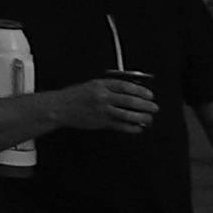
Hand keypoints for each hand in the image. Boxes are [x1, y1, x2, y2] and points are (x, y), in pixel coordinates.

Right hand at [45, 75, 162, 135]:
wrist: (59, 108)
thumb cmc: (73, 97)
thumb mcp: (90, 85)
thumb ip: (108, 88)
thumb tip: (128, 92)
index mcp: (100, 85)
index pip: (125, 86)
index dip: (140, 90)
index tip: (149, 94)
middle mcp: (102, 97)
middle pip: (129, 101)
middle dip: (145, 105)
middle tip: (154, 107)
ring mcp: (102, 111)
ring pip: (127, 115)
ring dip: (142, 117)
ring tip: (149, 118)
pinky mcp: (101, 123)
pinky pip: (121, 126)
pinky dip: (132, 128)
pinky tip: (138, 128)